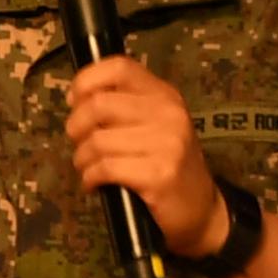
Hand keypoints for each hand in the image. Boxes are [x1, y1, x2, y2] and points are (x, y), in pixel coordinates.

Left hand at [65, 55, 224, 251]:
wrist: (202, 209)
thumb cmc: (168, 165)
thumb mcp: (155, 125)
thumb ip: (124, 107)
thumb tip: (77, 98)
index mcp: (165, 95)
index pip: (119, 68)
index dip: (86, 81)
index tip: (75, 101)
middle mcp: (168, 113)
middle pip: (99, 104)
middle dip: (77, 126)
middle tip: (79, 143)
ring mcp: (166, 144)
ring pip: (98, 141)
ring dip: (82, 159)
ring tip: (88, 168)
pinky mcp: (158, 174)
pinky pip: (105, 168)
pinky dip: (90, 178)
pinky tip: (94, 183)